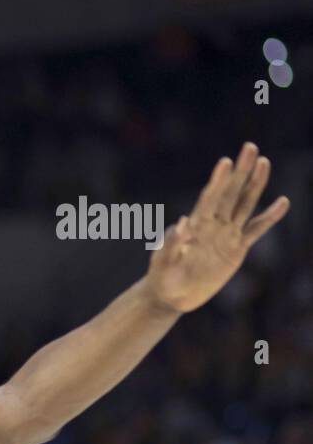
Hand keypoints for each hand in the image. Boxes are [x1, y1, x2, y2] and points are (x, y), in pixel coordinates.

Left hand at [146, 142, 288, 312]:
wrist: (171, 295)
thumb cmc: (162, 278)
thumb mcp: (162, 262)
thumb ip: (170, 244)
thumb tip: (182, 222)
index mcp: (195, 226)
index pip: (209, 199)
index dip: (217, 182)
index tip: (225, 162)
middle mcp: (212, 225)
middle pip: (230, 194)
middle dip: (240, 172)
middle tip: (250, 147)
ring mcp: (226, 234)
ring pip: (244, 205)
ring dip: (254, 185)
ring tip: (264, 162)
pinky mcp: (236, 248)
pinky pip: (256, 230)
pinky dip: (269, 217)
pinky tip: (283, 202)